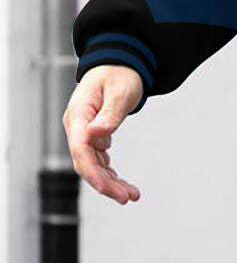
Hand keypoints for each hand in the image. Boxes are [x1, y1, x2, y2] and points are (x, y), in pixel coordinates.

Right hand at [63, 66, 143, 205]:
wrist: (119, 65)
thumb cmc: (119, 74)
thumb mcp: (119, 91)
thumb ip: (109, 114)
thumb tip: (95, 135)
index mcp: (78, 115)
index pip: (81, 150)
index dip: (94, 173)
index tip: (110, 189)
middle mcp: (77, 128)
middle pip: (85, 163)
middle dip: (105, 184)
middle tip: (128, 198)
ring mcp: (84, 133)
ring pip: (93, 166)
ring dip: (110, 183)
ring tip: (132, 196)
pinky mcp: (93, 137)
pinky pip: (100, 161)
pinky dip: (111, 174)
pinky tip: (125, 186)